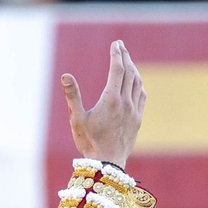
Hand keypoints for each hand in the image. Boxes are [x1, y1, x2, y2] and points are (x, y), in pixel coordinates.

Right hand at [60, 40, 144, 166]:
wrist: (108, 164)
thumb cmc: (89, 142)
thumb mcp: (77, 119)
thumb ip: (72, 95)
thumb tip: (66, 75)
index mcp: (111, 99)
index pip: (117, 69)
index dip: (116, 54)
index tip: (115, 44)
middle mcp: (126, 102)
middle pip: (129, 72)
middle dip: (125, 57)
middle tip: (120, 46)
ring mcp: (134, 111)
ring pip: (137, 83)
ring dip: (133, 68)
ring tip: (127, 60)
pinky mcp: (138, 120)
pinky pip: (141, 95)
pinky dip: (138, 83)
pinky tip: (135, 81)